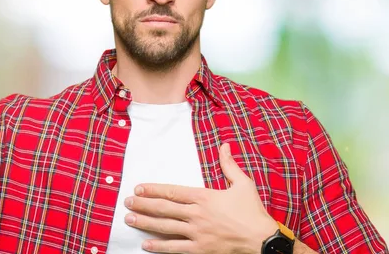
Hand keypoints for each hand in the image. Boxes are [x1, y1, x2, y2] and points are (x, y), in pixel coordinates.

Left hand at [123, 143, 278, 253]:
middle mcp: (197, 215)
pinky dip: (159, 246)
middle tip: (127, 202)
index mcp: (204, 197)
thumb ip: (229, 165)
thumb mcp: (243, 184)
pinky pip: (175, 248)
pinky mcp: (200, 249)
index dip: (154, 189)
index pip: (173, 191)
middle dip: (143, 204)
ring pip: (165, 227)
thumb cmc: (252, 211)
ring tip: (129, 219)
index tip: (139, 188)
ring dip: (145, 222)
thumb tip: (224, 145)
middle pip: (164, 208)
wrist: (261, 240)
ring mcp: (197, 233)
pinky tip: (145, 245)